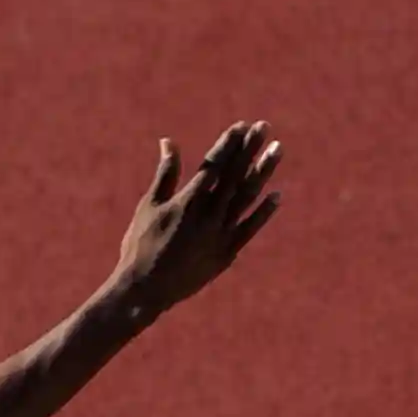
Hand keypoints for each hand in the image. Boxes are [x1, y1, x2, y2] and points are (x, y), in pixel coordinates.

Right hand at [115, 121, 281, 314]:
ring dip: (264, 171)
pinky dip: (264, 212)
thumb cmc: (140, 245)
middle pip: (235, 174)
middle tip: (264, 127)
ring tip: (278, 149)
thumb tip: (169, 142)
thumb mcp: (149, 206)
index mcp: (187, 200)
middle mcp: (208, 214)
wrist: (144, 290)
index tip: (242, 126)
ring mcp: (220, 234)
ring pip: (247, 197)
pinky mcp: (226, 253)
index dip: (229, 143)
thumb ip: (165, 174)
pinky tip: (276, 195)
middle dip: (250, 149)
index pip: (214, 164)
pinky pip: (250, 228)